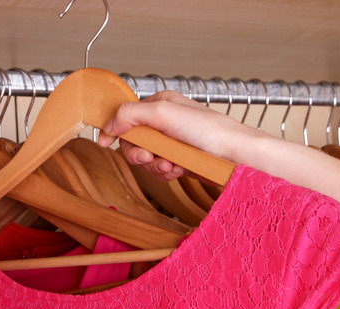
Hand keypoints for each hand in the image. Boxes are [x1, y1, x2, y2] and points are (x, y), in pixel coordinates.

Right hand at [97, 90, 268, 180]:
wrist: (235, 156)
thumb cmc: (209, 131)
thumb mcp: (164, 113)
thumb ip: (131, 115)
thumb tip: (108, 124)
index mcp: (160, 104)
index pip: (126, 115)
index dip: (114, 129)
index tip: (104, 141)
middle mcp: (165, 122)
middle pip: (133, 141)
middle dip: (139, 153)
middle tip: (149, 157)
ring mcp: (172, 142)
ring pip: (145, 158)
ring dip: (154, 165)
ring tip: (170, 164)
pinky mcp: (179, 160)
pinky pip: (159, 170)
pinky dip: (165, 173)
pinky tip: (178, 170)